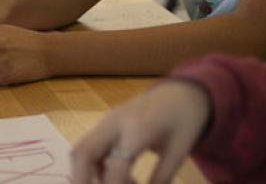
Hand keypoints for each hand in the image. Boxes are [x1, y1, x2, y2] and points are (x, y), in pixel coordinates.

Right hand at [70, 81, 210, 183]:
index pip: (116, 166)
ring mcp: (108, 121)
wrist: (182, 91)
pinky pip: (91, 147)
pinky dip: (96, 167)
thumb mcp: (178, 153)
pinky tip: (120, 177)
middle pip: (83, 152)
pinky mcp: (107, 123)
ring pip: (82, 149)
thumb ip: (160, 179)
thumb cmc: (184, 121)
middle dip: (81, 180)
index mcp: (138, 129)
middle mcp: (116, 122)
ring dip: (88, 174)